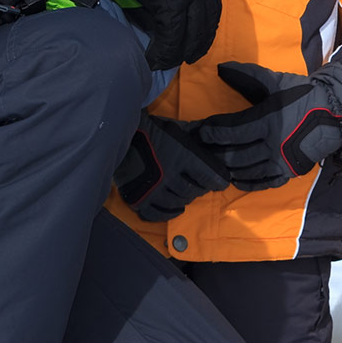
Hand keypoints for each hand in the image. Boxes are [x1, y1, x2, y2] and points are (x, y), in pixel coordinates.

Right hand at [115, 0, 219, 70]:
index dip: (208, 19)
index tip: (203, 32)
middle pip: (208, 17)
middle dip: (202, 39)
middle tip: (192, 54)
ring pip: (194, 29)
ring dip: (185, 49)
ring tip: (174, 60)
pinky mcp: (170, 2)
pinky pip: (173, 34)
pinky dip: (165, 50)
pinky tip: (156, 59)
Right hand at [115, 114, 231, 221]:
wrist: (120, 136)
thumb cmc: (152, 131)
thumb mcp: (177, 128)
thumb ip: (196, 135)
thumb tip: (213, 137)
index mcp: (182, 156)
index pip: (210, 176)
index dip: (218, 180)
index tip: (221, 182)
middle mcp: (169, 175)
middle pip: (194, 191)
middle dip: (200, 188)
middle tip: (199, 185)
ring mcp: (153, 189)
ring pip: (178, 202)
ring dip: (184, 199)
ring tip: (184, 193)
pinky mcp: (138, 199)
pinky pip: (157, 214)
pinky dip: (168, 212)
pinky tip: (173, 207)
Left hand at [194, 62, 341, 189]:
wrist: (336, 112)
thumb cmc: (304, 94)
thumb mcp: (275, 82)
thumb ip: (247, 75)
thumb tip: (221, 68)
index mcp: (268, 120)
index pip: (231, 130)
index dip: (212, 131)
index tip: (200, 130)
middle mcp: (273, 144)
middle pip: (234, 153)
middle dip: (214, 151)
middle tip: (200, 149)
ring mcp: (281, 161)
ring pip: (246, 170)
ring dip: (228, 168)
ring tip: (214, 163)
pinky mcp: (290, 171)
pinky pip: (264, 183)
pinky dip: (247, 183)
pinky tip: (235, 179)